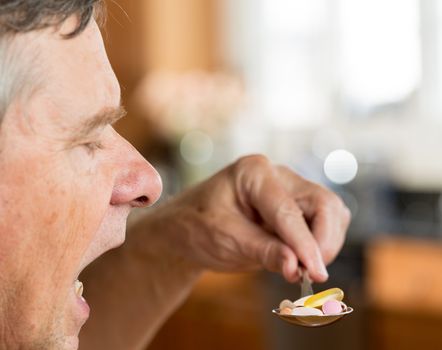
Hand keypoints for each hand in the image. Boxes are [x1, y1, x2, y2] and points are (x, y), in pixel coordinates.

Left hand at [156, 155, 350, 282]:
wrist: (188, 227)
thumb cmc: (198, 227)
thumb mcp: (225, 240)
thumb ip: (263, 251)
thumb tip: (297, 267)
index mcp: (253, 172)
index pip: (288, 210)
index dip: (305, 244)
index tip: (316, 273)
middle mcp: (277, 175)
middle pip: (322, 203)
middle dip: (322, 241)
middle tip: (312, 274)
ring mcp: (290, 189)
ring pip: (330, 212)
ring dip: (325, 243)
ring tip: (304, 270)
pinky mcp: (296, 206)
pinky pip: (325, 221)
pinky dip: (321, 243)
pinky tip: (303, 260)